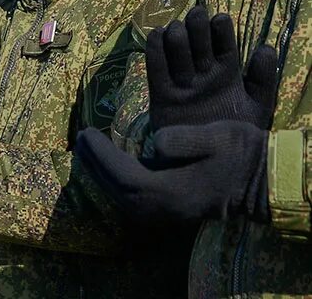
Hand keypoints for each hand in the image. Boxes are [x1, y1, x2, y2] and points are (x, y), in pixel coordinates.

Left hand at [76, 121, 269, 222]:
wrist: (265, 183)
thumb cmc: (242, 154)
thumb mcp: (218, 137)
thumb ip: (183, 138)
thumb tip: (153, 141)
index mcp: (171, 192)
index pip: (123, 176)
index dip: (101, 155)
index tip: (86, 132)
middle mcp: (163, 210)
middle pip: (116, 190)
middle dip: (94, 164)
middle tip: (80, 138)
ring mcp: (166, 214)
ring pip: (121, 198)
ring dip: (102, 174)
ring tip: (88, 150)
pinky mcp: (169, 211)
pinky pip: (131, 199)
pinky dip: (115, 182)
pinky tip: (109, 165)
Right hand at [147, 6, 277, 130]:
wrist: (208, 165)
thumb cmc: (236, 135)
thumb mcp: (257, 109)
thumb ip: (263, 80)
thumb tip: (265, 48)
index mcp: (229, 73)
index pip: (225, 44)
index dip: (221, 29)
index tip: (219, 20)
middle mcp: (204, 73)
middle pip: (198, 41)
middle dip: (196, 25)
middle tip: (195, 17)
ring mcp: (182, 82)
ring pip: (177, 49)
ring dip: (176, 35)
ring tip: (177, 30)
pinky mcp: (161, 94)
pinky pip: (156, 69)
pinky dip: (154, 50)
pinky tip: (157, 35)